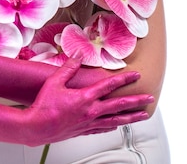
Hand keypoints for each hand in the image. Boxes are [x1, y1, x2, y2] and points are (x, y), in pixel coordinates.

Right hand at [23, 58, 152, 144]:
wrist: (37, 127)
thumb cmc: (44, 105)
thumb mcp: (55, 81)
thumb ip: (69, 67)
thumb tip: (79, 54)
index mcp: (85, 98)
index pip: (109, 85)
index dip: (124, 79)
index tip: (136, 75)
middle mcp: (91, 112)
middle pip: (119, 106)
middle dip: (136, 101)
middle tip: (149, 99)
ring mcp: (89, 124)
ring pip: (116, 121)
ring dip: (131, 117)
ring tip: (143, 116)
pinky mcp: (84, 131)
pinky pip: (104, 129)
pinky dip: (114, 126)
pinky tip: (118, 126)